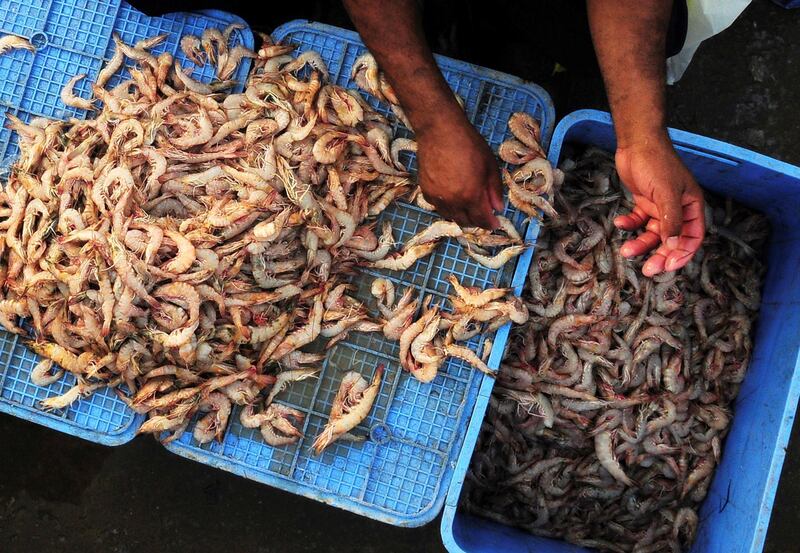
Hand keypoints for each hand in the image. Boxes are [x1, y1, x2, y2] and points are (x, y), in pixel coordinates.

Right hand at [416, 113, 502, 228]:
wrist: (439, 130)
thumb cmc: (468, 144)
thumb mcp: (490, 165)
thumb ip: (495, 190)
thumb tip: (498, 208)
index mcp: (471, 196)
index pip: (481, 220)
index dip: (490, 224)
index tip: (495, 224)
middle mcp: (452, 201)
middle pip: (465, 222)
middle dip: (476, 222)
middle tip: (483, 216)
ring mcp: (436, 197)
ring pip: (450, 216)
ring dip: (461, 215)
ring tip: (468, 207)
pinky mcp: (425, 191)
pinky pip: (438, 206)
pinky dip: (447, 207)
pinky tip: (453, 198)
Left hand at [614, 134, 704, 276]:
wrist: (636, 143)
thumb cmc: (656, 163)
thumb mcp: (665, 192)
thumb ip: (670, 219)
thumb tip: (673, 243)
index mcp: (691, 206)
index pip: (693, 237)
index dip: (683, 254)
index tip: (669, 266)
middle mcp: (678, 209)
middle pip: (671, 240)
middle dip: (660, 255)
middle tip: (648, 269)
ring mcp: (660, 207)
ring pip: (653, 234)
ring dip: (641, 243)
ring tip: (627, 250)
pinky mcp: (644, 202)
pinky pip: (638, 221)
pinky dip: (630, 226)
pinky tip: (620, 224)